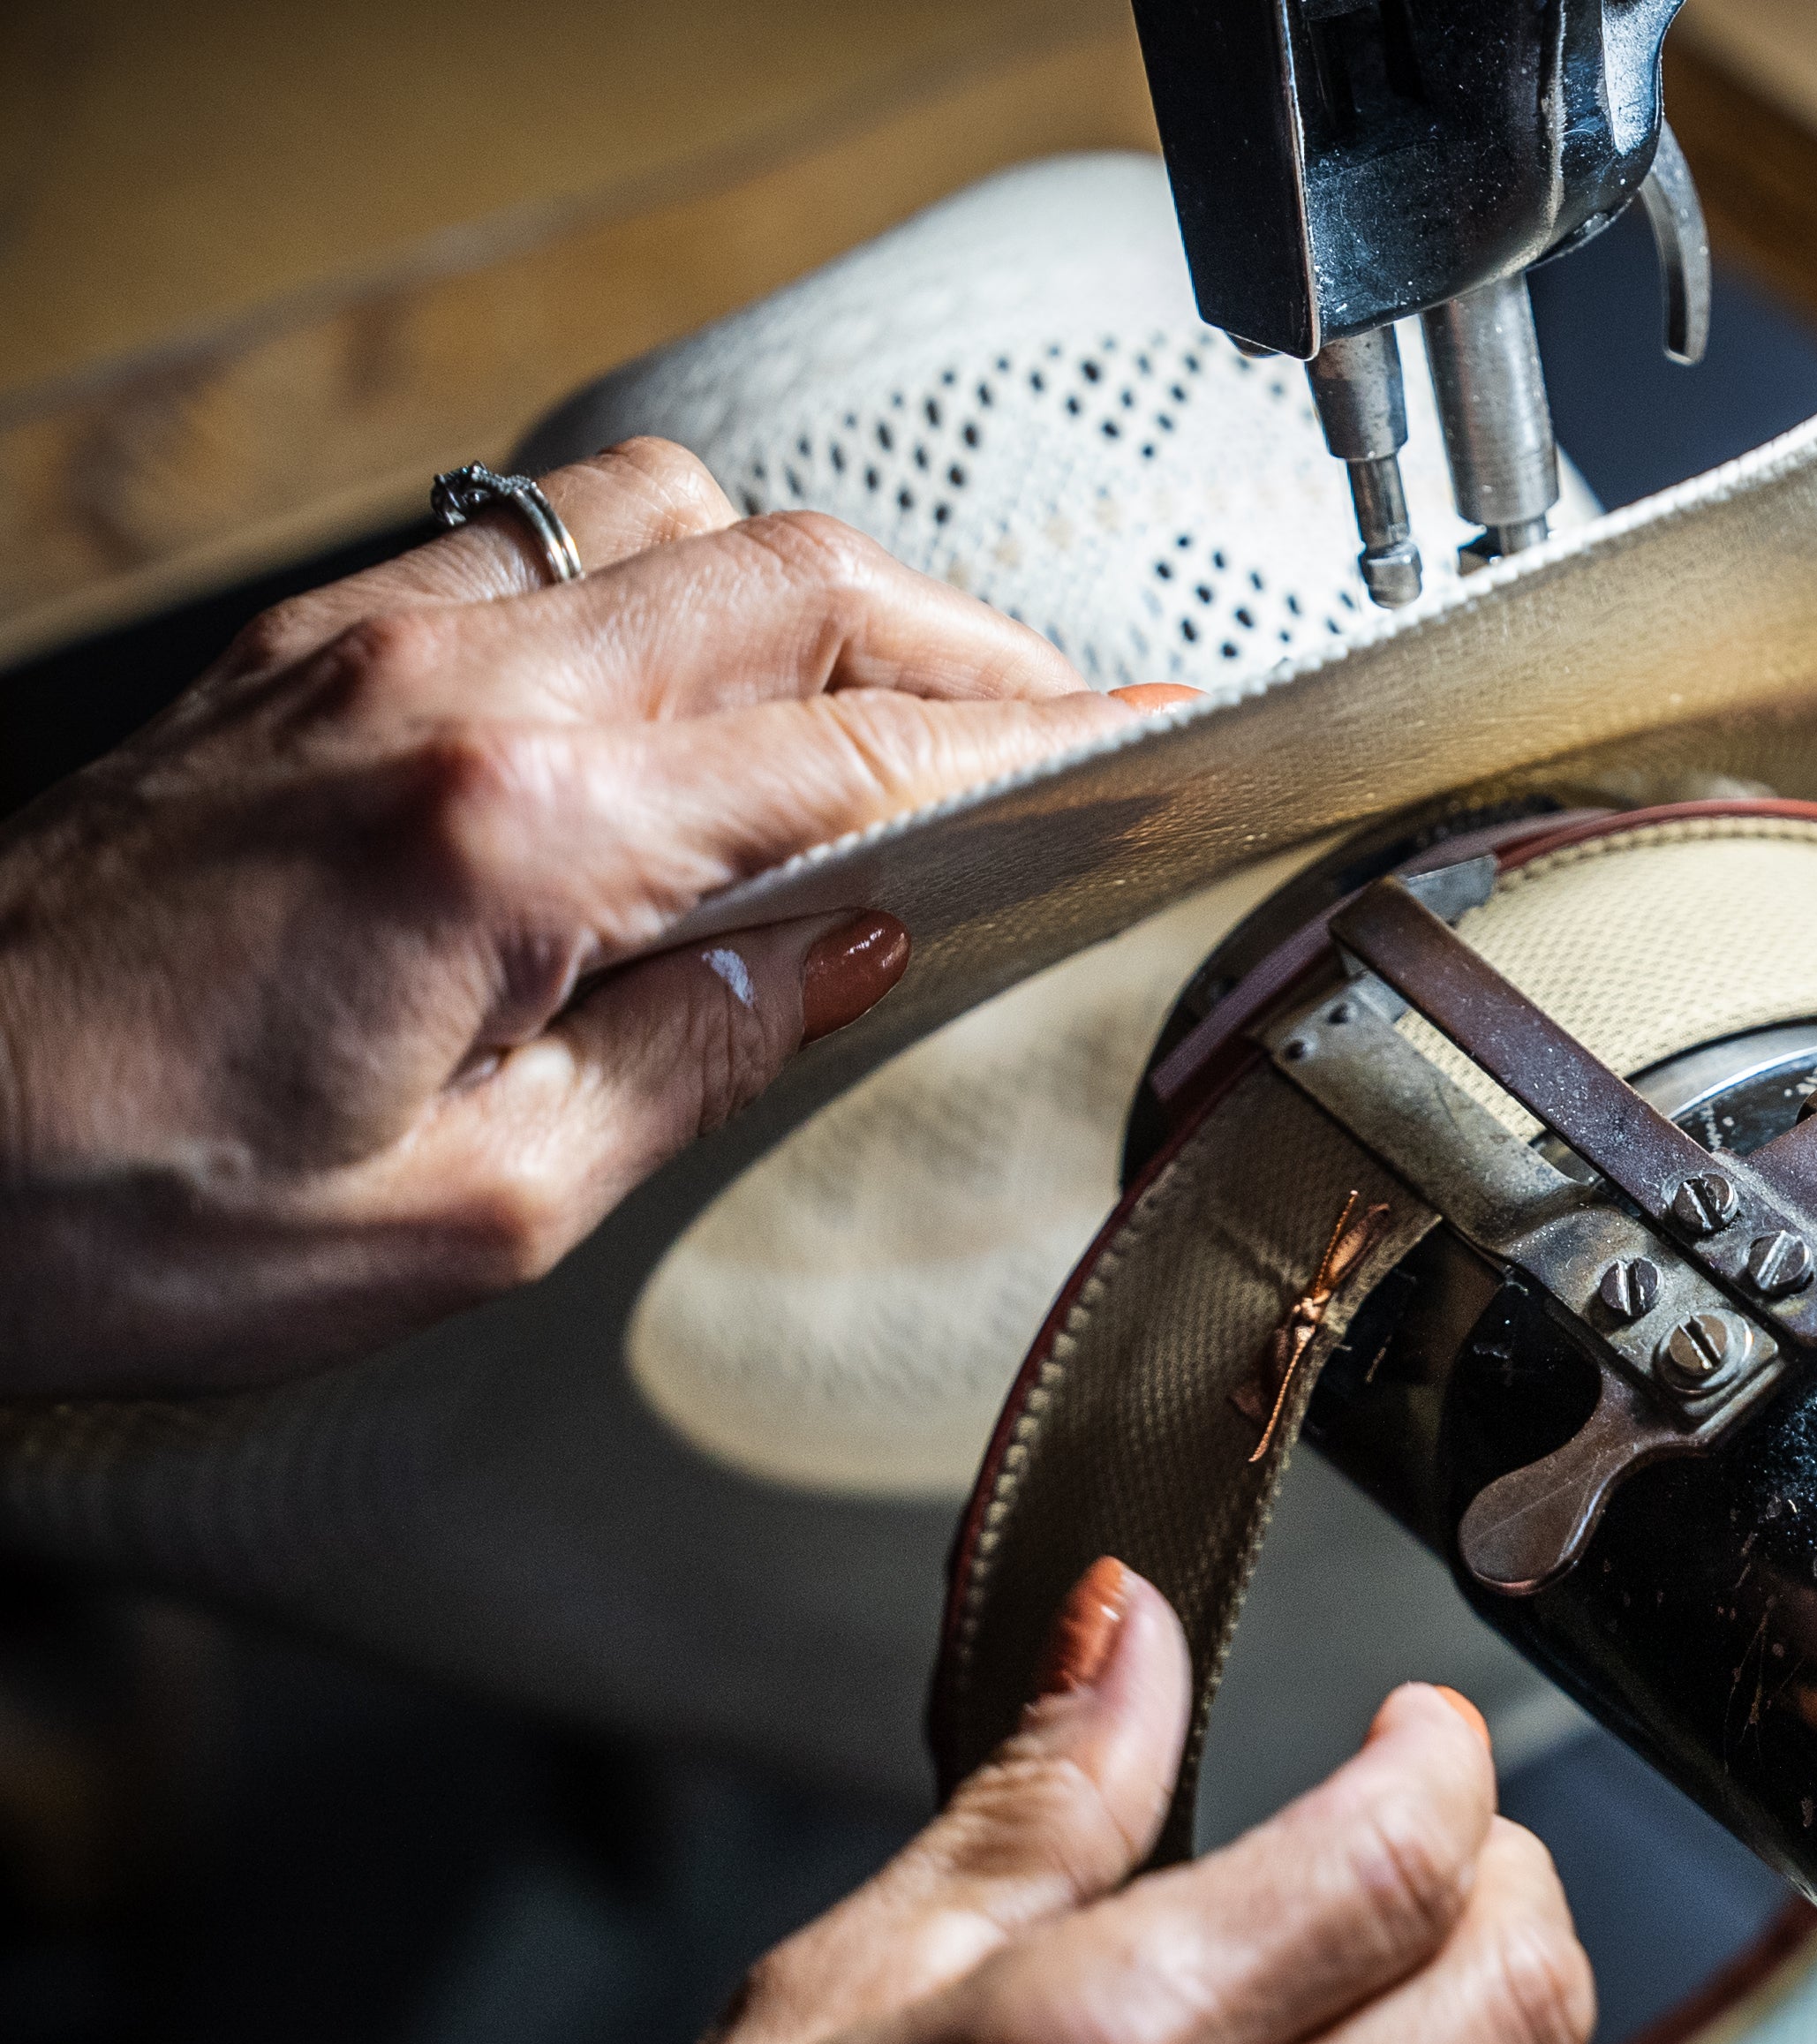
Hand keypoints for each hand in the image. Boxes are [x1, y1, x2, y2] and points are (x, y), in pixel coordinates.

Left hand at [0, 439, 1163, 1396]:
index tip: (1153, 732)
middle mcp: (444, 686)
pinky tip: (686, 674)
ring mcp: (362, 645)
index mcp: (513, 833)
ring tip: (887, 687)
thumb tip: (837, 954)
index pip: (855, 748)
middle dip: (966, 638)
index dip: (1037, 738)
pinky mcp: (298, 653)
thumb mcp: (473, 1211)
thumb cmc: (116, 1208)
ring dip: (814, 580)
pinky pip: (533, 538)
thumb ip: (692, 1058)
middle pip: (791, 577)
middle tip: (1064, 719)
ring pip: (666, 513)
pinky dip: (664, 573)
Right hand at [386, 1561, 1618, 2043]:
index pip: (1398, 1851)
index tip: (1413, 1735)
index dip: (1441, 1756)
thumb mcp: (810, 2014)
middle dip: (1511, 1873)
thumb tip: (1127, 1633)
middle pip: (1526, 1989)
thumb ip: (1025, 1813)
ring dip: (1541, 2042)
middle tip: (1435, 1848)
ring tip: (1442, 1998)